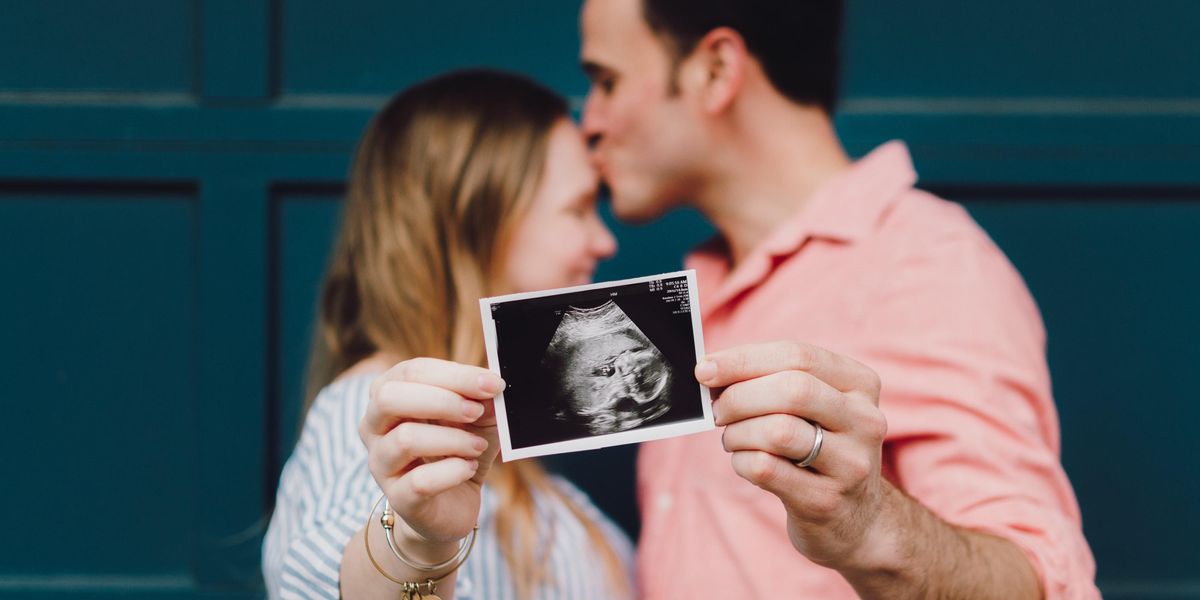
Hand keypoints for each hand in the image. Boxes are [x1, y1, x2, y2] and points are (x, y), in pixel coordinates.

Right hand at [360, 358, 504, 550]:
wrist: (452, 506)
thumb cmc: (458, 450)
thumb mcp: (477, 419)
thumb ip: (483, 399)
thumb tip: (493, 384)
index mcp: (389, 395)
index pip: (412, 372)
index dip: (455, 375)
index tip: (492, 384)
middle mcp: (374, 427)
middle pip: (389, 398)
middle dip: (441, 400)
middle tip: (476, 411)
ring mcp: (381, 464)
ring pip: (405, 439)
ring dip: (452, 439)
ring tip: (478, 446)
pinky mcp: (398, 498)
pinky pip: (420, 481)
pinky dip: (453, 471)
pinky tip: (469, 469)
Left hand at [698, 341, 888, 569]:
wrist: (855, 519)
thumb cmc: (820, 448)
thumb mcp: (814, 408)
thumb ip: (772, 380)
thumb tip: (712, 370)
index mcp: (861, 385)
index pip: (798, 356)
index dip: (744, 360)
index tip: (705, 369)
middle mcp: (864, 421)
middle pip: (792, 390)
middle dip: (739, 397)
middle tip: (717, 411)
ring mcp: (851, 464)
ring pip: (778, 431)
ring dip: (738, 432)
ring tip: (732, 438)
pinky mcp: (826, 500)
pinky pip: (766, 469)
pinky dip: (741, 461)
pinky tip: (744, 462)